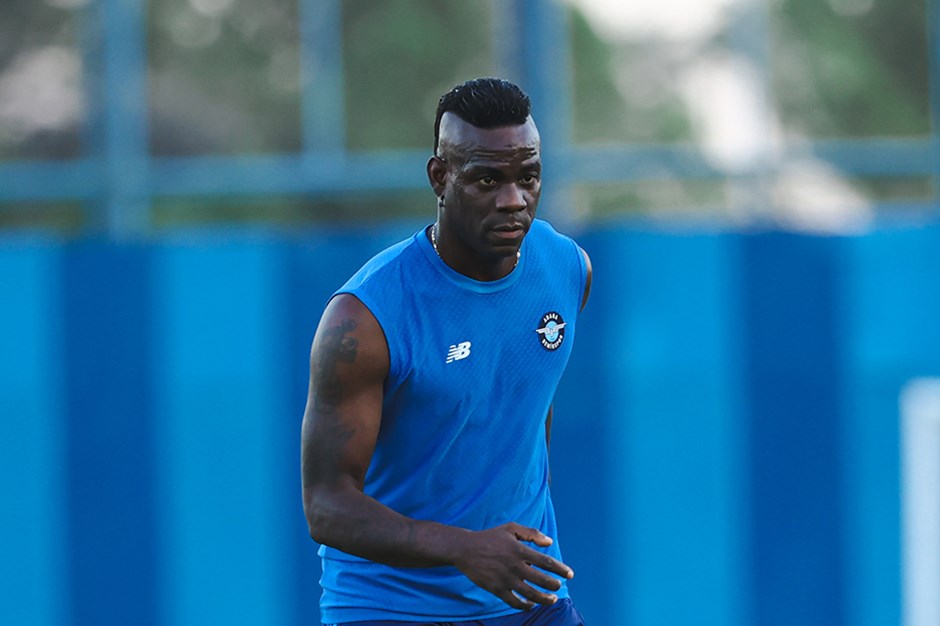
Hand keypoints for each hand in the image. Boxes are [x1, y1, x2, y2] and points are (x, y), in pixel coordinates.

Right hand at [452, 522, 574, 610]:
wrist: (465, 549)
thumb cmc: (490, 537)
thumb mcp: (510, 528)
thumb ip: (531, 533)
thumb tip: (550, 542)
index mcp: (520, 550)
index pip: (547, 562)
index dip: (562, 570)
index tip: (570, 575)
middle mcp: (515, 566)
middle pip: (542, 580)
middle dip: (554, 586)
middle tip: (558, 587)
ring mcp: (506, 579)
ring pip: (531, 594)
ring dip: (545, 599)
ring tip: (552, 600)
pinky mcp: (496, 589)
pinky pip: (515, 602)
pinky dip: (526, 605)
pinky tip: (532, 604)